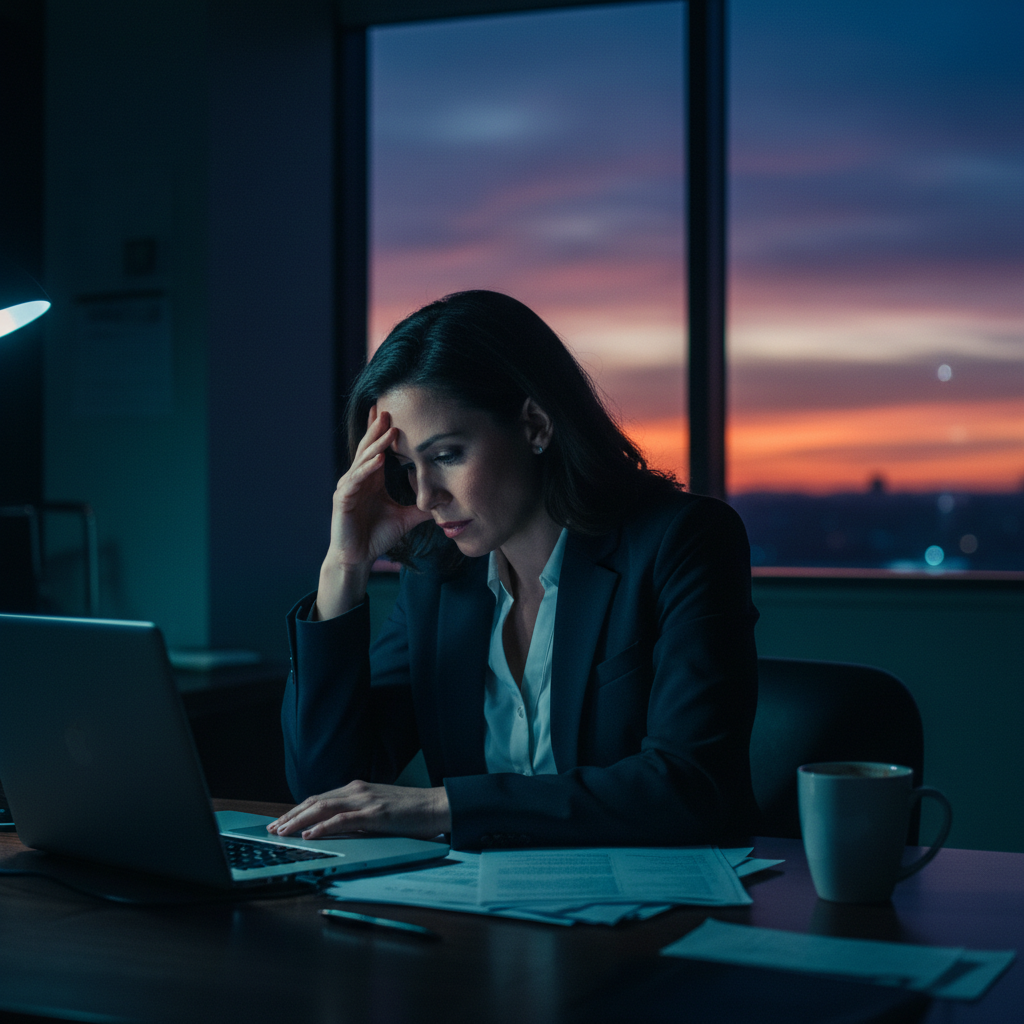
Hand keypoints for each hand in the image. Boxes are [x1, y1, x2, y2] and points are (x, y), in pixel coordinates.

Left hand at [267, 782, 450, 840]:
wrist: (437, 806)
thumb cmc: (410, 812)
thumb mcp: (377, 810)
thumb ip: (356, 816)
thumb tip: (332, 830)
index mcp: (357, 789)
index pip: (318, 798)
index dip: (296, 810)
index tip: (280, 822)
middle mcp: (357, 790)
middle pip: (315, 801)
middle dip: (290, 815)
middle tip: (271, 829)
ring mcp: (366, 800)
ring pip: (324, 807)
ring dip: (299, 820)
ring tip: (282, 832)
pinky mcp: (376, 814)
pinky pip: (344, 820)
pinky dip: (324, 826)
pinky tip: (309, 834)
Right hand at [316, 406, 431, 617]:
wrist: (359, 558)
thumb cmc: (377, 535)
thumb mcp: (406, 518)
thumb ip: (422, 508)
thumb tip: (445, 503)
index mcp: (371, 479)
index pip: (377, 450)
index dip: (383, 433)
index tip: (394, 415)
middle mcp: (358, 479)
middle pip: (368, 448)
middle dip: (378, 429)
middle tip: (389, 408)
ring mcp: (348, 487)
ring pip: (363, 460)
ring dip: (376, 444)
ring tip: (389, 429)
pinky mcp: (342, 499)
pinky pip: (355, 480)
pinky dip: (367, 468)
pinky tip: (378, 459)